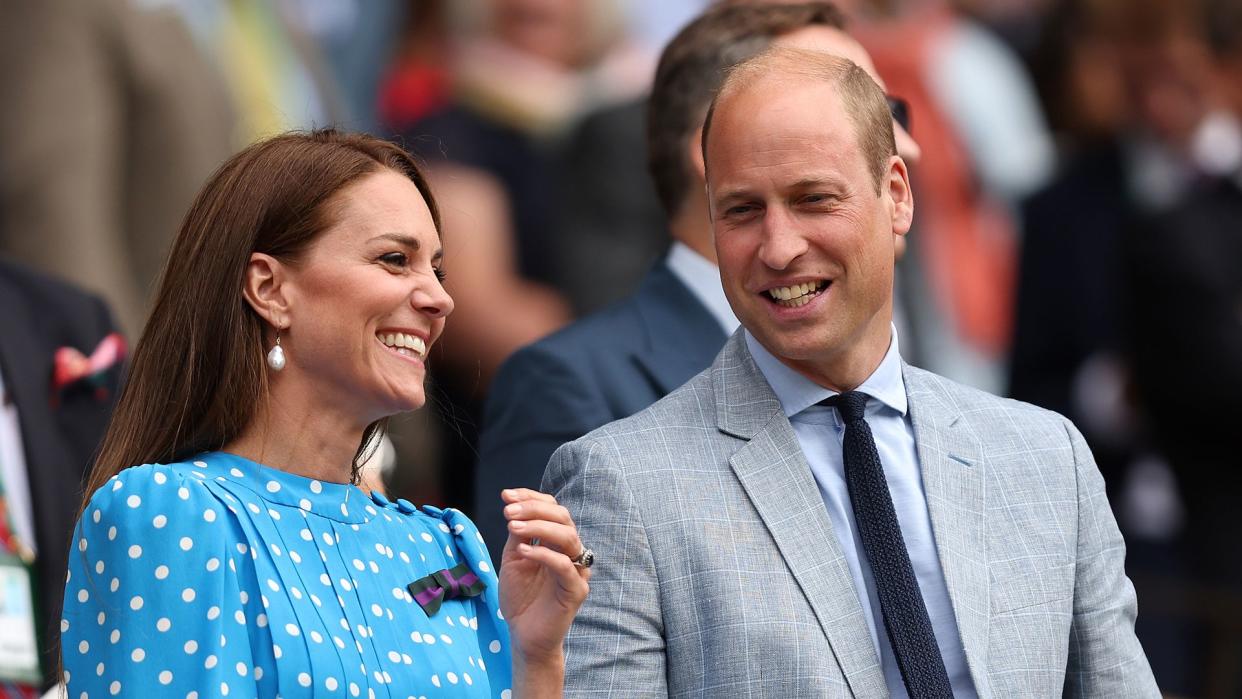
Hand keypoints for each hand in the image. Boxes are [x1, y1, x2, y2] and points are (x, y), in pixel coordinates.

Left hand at [498, 489, 590, 667]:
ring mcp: (577, 570)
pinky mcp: (576, 590)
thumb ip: (518, 535)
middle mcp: (571, 551)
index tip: (506, 495)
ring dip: (538, 526)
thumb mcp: (514, 559)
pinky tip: (523, 550)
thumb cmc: (520, 597)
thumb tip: (514, 508)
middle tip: (508, 511)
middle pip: (562, 517)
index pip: (552, 509)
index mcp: (557, 541)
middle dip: (534, 509)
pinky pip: (564, 565)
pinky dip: (544, 554)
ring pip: (567, 536)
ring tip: (512, 526)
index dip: (531, 498)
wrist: (523, 635)